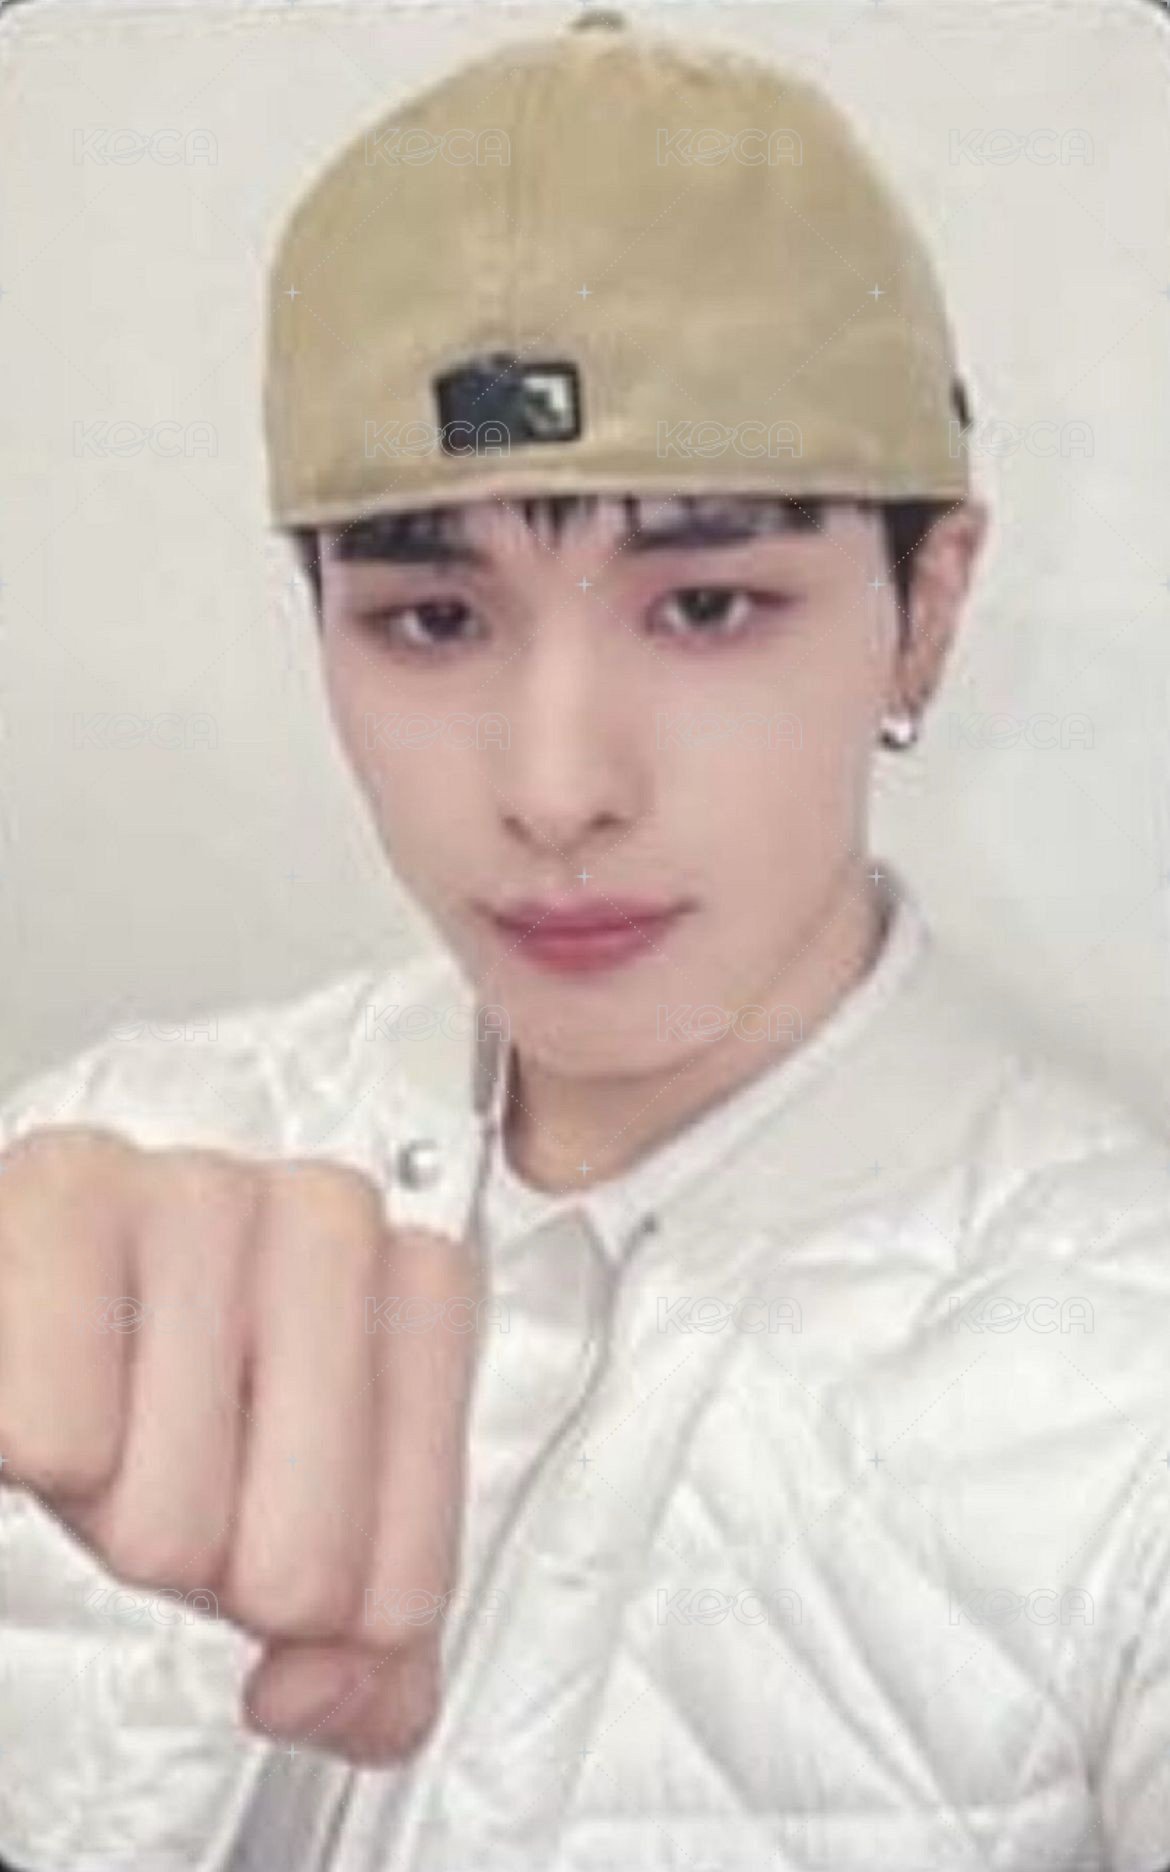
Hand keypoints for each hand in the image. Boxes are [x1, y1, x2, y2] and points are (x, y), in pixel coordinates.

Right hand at [0, 1125, 482, 1764]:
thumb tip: (319, 1696)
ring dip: (122, 1513)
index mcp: (422, 1289)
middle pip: (298, 1569)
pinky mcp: (68, 1199)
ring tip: (117, 1430)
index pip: (410, 1580)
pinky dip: (44, 1452)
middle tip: (187, 1488)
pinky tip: (55, 1392)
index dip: (335, 1621)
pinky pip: (57, 1436)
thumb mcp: (295, 1518)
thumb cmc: (174, 1387)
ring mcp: (203, 1194)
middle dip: (218, 1573)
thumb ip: (367, 1651)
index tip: (295, 1578)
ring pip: (167, 1522)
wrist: (44, 1296)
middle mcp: (331, 1219)